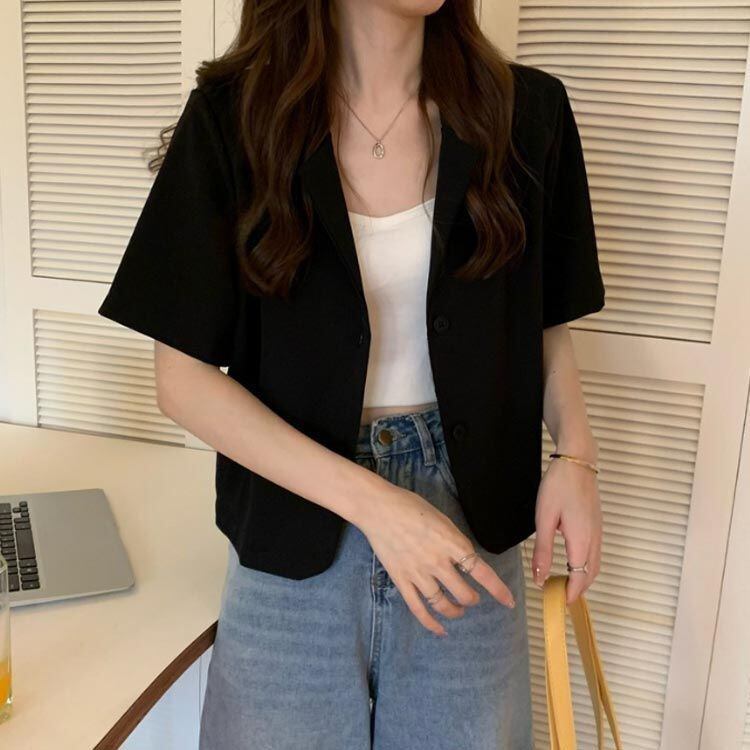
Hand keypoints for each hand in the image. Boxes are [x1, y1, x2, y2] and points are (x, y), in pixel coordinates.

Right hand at [356, 485, 515, 635]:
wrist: (378, 508)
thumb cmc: (411, 506)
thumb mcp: (442, 519)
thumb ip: (454, 541)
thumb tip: (463, 558)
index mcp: (451, 543)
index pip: (481, 572)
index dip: (497, 589)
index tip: (508, 601)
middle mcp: (438, 562)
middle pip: (463, 593)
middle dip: (472, 600)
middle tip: (472, 598)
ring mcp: (418, 573)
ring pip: (442, 604)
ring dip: (454, 611)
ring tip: (458, 610)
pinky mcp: (401, 580)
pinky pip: (418, 608)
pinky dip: (430, 622)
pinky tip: (440, 629)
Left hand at [532, 456, 601, 604]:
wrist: (577, 462)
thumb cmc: (558, 487)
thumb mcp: (544, 519)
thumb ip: (543, 551)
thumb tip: (540, 578)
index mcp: (581, 541)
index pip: (579, 578)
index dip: (570, 593)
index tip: (558, 603)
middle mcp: (595, 540)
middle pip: (590, 575)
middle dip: (577, 590)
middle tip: (559, 596)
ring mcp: (599, 532)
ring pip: (595, 565)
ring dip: (583, 578)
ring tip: (564, 583)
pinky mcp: (598, 525)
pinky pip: (595, 553)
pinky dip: (586, 565)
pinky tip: (572, 562)